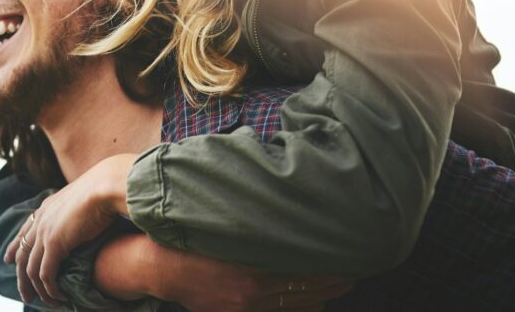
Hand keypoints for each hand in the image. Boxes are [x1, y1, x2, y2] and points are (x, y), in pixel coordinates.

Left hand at [4, 154, 135, 305]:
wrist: (105, 186)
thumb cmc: (103, 190)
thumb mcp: (83, 198)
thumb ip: (77, 209)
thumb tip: (86, 215)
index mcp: (46, 208)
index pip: (24, 231)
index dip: (14, 247)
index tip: (8, 259)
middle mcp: (40, 220)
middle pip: (22, 254)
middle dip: (21, 278)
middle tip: (25, 295)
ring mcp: (45, 232)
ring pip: (31, 269)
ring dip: (37, 289)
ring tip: (46, 302)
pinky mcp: (54, 244)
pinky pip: (46, 274)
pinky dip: (50, 289)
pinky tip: (59, 297)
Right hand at [147, 241, 354, 311]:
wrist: (159, 267)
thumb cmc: (190, 239)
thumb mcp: (221, 227)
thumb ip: (252, 225)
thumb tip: (281, 211)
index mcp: (250, 268)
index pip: (300, 269)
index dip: (326, 264)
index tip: (346, 252)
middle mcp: (252, 292)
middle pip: (304, 288)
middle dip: (331, 279)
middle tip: (356, 268)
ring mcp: (245, 306)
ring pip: (296, 304)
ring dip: (322, 294)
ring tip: (344, 283)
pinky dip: (301, 307)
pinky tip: (317, 302)